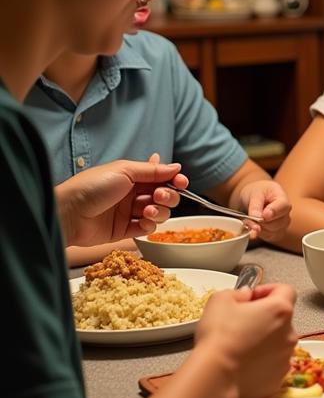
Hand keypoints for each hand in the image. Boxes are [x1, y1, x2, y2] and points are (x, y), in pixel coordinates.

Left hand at [56, 159, 186, 246]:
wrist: (69, 213)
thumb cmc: (92, 186)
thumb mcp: (124, 170)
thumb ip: (152, 170)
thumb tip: (176, 166)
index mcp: (133, 177)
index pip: (162, 178)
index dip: (174, 180)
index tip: (180, 182)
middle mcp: (133, 194)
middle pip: (165, 196)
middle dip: (168, 196)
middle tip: (159, 195)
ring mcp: (130, 213)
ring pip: (159, 213)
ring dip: (159, 211)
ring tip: (147, 210)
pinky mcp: (126, 231)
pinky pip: (148, 228)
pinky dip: (150, 225)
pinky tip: (143, 221)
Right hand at [195, 283, 296, 397]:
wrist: (215, 376)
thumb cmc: (219, 337)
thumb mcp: (220, 300)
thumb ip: (238, 293)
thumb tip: (245, 296)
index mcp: (280, 310)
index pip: (286, 290)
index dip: (268, 290)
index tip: (252, 298)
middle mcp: (289, 333)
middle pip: (282, 318)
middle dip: (264, 317)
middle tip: (241, 322)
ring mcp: (286, 357)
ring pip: (278, 342)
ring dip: (264, 340)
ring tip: (240, 345)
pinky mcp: (278, 377)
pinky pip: (273, 363)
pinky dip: (262, 361)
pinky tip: (243, 362)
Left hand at [236, 180, 290, 240]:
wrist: (254, 198)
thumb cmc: (257, 192)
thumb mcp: (254, 194)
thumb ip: (256, 206)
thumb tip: (258, 218)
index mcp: (282, 198)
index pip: (283, 207)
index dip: (274, 212)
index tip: (264, 215)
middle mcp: (285, 213)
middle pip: (277, 223)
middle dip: (261, 223)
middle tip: (248, 219)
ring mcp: (282, 224)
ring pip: (272, 232)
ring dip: (257, 229)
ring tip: (248, 221)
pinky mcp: (276, 233)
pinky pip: (268, 237)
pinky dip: (258, 234)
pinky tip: (252, 227)